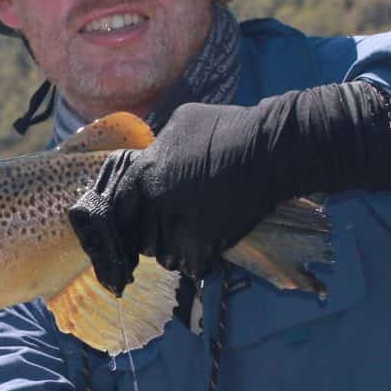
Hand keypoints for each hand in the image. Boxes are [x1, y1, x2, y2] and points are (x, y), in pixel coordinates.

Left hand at [67, 102, 279, 289]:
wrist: (271, 150)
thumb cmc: (227, 128)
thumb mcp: (180, 124)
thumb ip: (158, 150)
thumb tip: (151, 160)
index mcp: (143, 174)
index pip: (119, 210)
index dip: (126, 219)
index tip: (136, 225)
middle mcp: (155, 203)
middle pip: (140, 237)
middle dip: (152, 236)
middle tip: (173, 228)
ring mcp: (179, 226)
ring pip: (164, 255)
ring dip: (175, 251)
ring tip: (193, 237)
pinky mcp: (204, 246)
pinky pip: (189, 266)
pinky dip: (198, 261)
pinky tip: (210, 246)